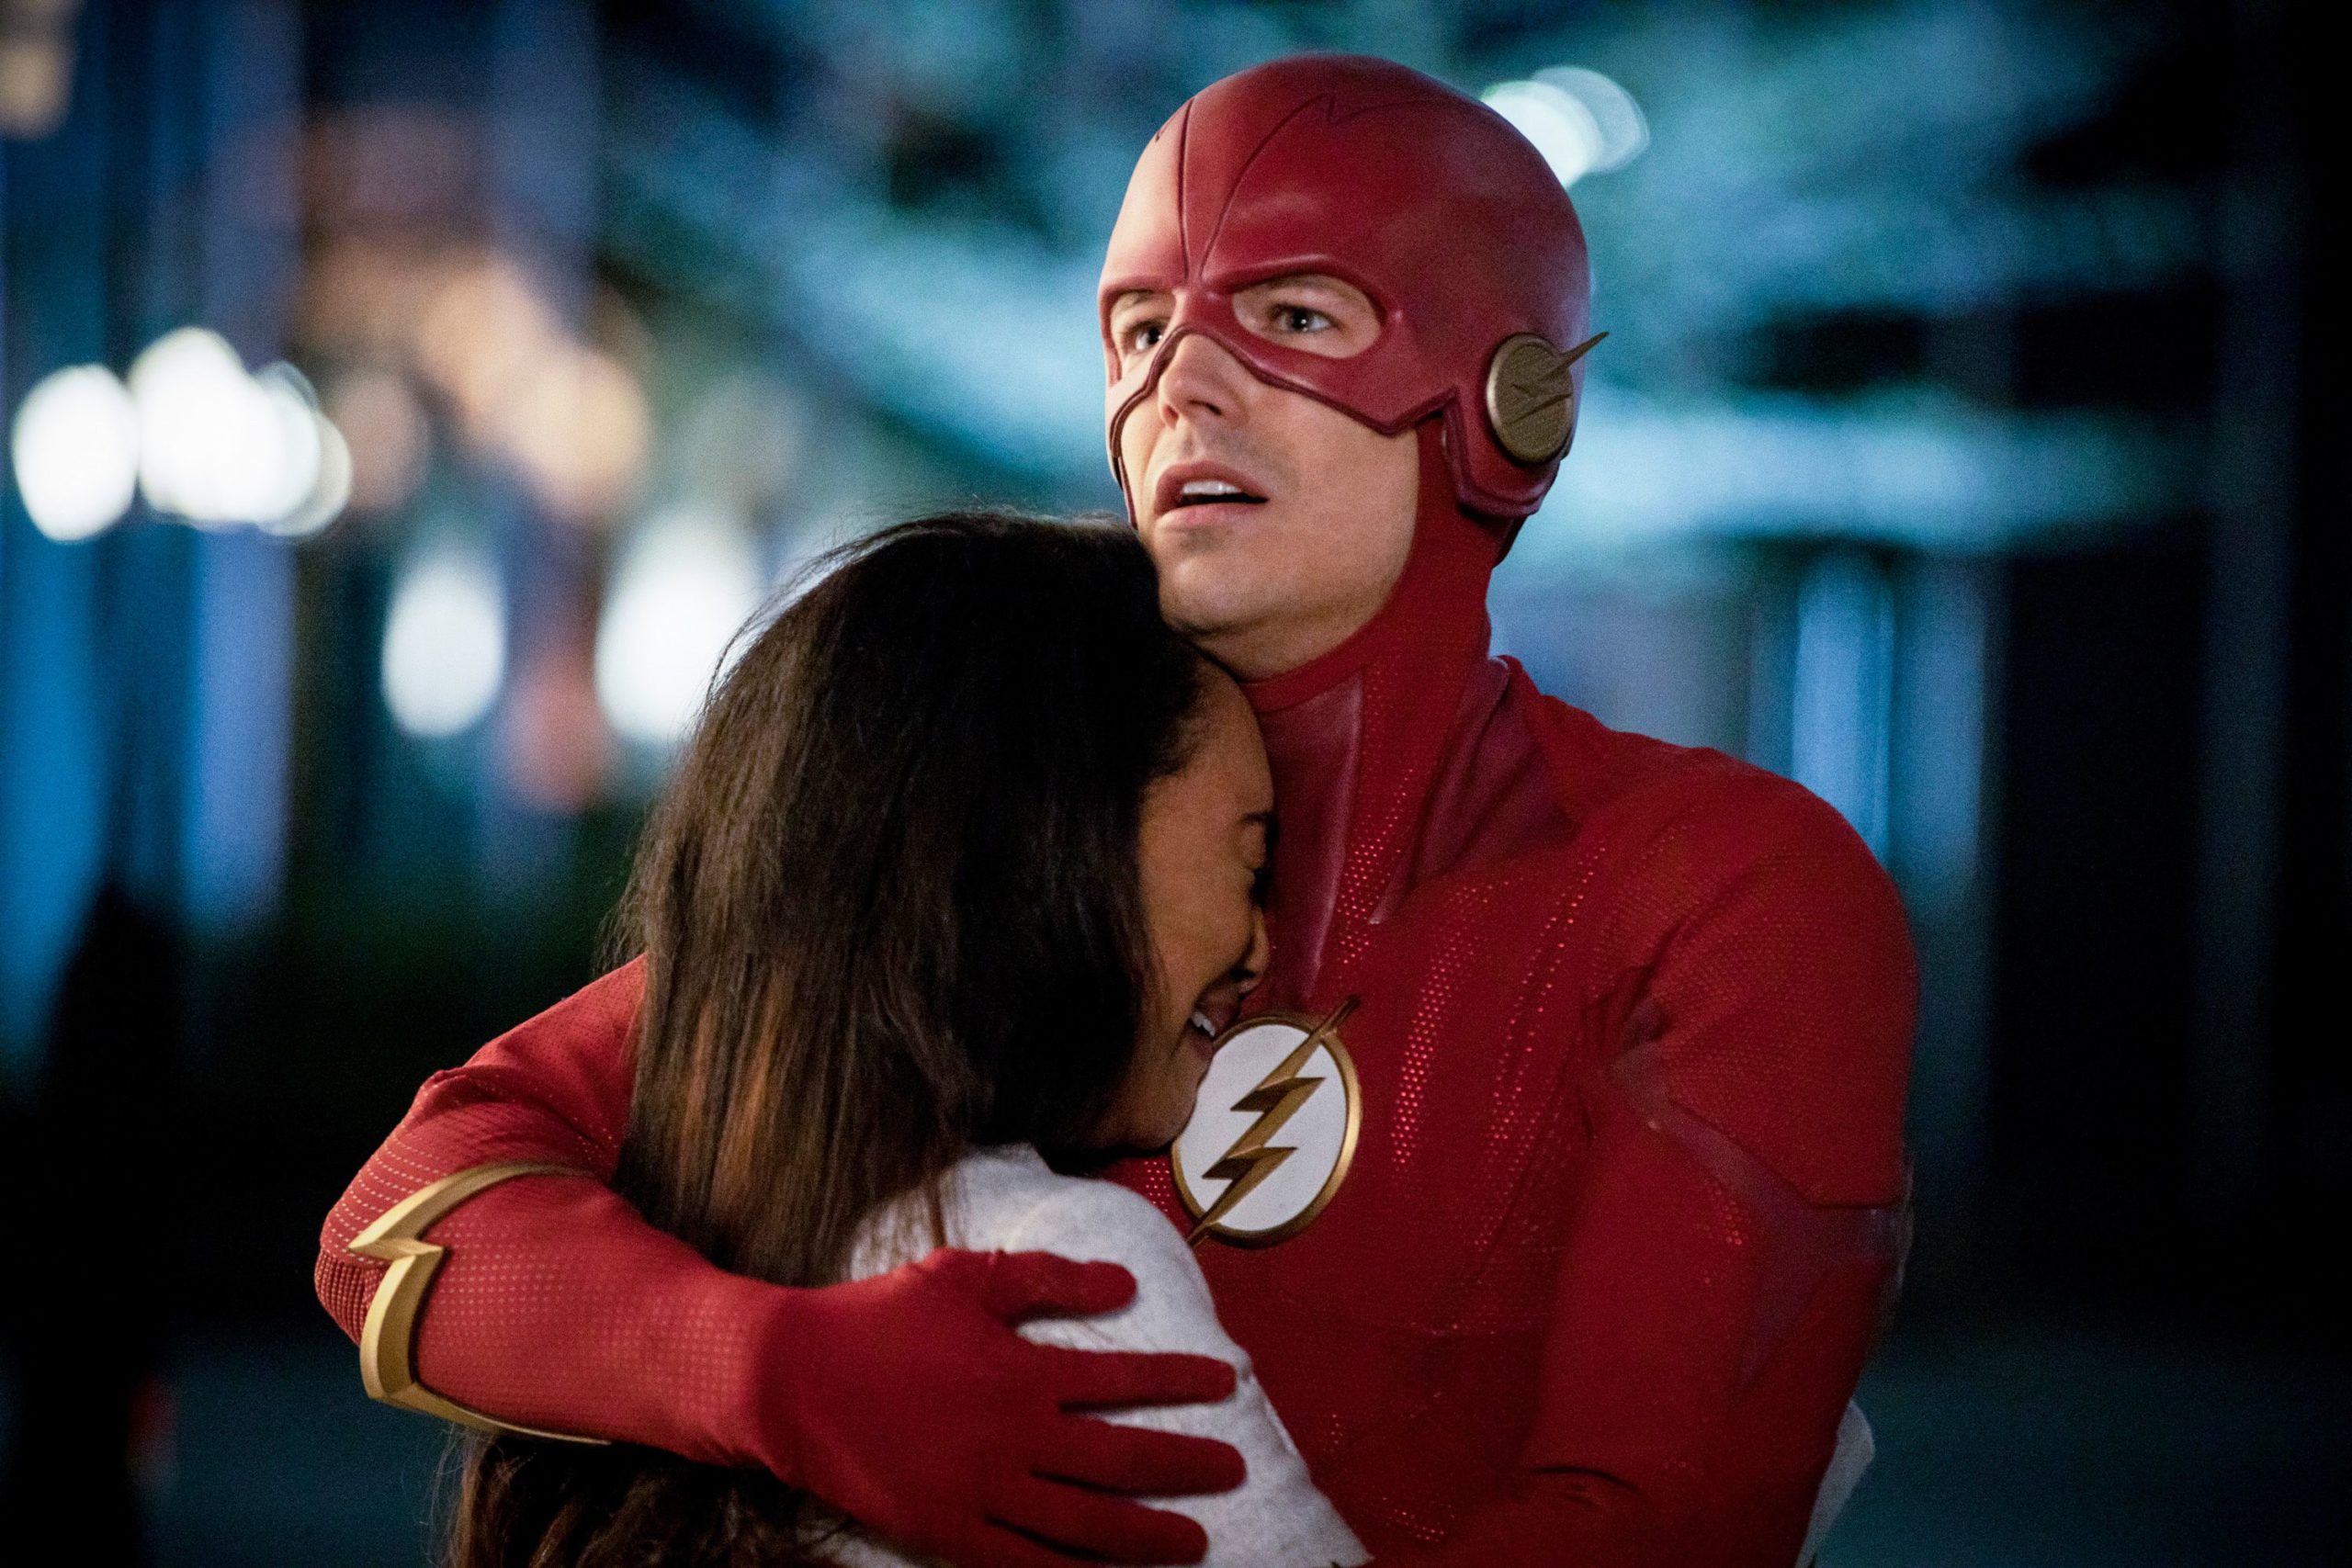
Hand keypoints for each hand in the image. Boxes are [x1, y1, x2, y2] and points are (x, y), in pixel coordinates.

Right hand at [758, 1248, 1245, 1565]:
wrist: (790, 1381)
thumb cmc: (878, 1319)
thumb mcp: (963, 1278)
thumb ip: (1045, 1280)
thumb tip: (1122, 1286)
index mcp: (1021, 1373)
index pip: (1122, 1377)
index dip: (1179, 1380)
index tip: (1225, 1382)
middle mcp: (1013, 1439)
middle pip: (1121, 1461)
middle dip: (1186, 1466)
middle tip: (1235, 1470)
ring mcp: (982, 1494)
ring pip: (1085, 1525)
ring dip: (1147, 1534)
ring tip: (1195, 1542)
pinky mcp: (948, 1532)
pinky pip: (1024, 1565)